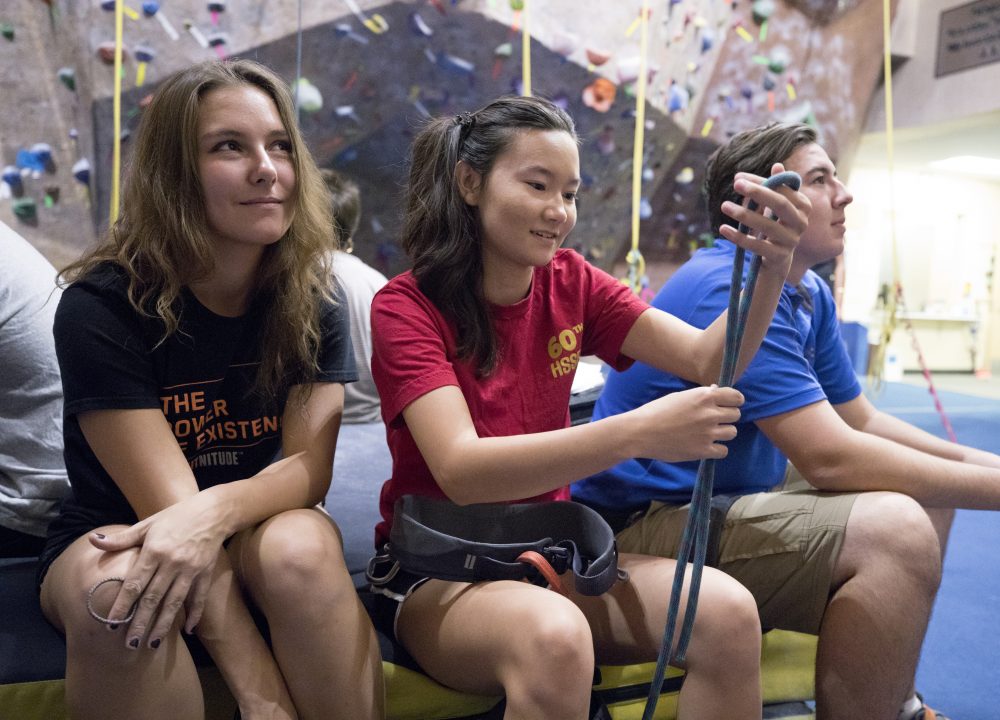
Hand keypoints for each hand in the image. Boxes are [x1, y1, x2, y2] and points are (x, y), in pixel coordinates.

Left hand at [90, 492, 226, 648]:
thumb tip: (93, 540)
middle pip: (153, 598)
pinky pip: (199, 597)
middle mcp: (172, 563)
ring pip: (174, 602)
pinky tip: (188, 630)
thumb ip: (122, 538)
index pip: (135, 584)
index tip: (112, 624)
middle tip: (129, 645)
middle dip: (140, 623)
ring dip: (163, 625)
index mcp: (155, 550)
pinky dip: (195, 614)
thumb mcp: (148, 523)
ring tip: (152, 645)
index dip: (123, 605)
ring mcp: (190, 570)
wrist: (213, 511)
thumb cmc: (176, 517)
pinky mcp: (205, 573)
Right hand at [628, 385, 743, 461]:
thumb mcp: (679, 397)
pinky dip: (716, 449)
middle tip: (713, 421)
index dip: (733, 401)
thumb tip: (716, 392)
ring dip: (723, 432)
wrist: (641, 432)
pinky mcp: (703, 451)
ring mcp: (708, 433)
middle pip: (736, 415)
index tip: (728, 405)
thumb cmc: (656, 411)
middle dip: (726, 417)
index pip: (736, 397)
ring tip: (708, 433)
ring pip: (732, 432)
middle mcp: (710, 414)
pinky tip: (705, 445)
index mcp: (704, 396)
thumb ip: (700, 396)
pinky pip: (723, 451)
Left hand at [719, 163, 809, 276]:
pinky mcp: (779, 257)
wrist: (777, 260)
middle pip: (780, 204)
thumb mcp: (776, 206)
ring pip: (767, 225)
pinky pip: (757, 245)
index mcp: (803, 206)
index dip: (761, 182)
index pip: (782, 189)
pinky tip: (723, 228)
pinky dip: (739, 237)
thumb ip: (775, 186)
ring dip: (744, 214)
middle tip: (736, 184)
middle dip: (758, 192)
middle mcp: (801, 223)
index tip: (738, 178)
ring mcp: (791, 241)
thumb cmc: (775, 225)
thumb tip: (777, 165)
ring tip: (724, 205)